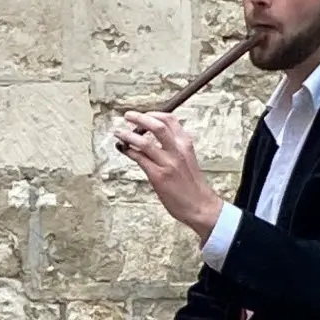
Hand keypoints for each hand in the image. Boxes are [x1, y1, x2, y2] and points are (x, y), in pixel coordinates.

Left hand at [113, 111, 224, 236]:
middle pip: (157, 126)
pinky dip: (129, 151)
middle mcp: (177, 151)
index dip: (153, 114)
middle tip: (127, 116)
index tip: (143, 114)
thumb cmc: (192, 185)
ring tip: (118, 132)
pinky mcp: (158, 176)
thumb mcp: (187, 159)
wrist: (200, 205)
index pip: (170, 120)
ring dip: (128, 135)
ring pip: (144, 142)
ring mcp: (168, 163)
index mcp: (185, 144)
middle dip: (139, 117)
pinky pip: (140, 159)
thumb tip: (154, 138)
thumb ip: (174, 147)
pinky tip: (123, 149)